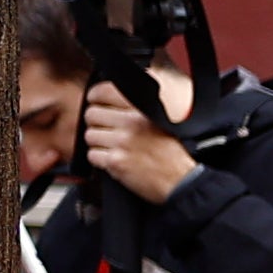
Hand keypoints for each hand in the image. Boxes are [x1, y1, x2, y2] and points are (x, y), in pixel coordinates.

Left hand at [76, 84, 198, 207]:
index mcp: (142, 109)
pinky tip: (114, 159)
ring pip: (90, 135)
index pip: (103, 91)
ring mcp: (122, 142)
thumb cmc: (171, 153)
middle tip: (107, 131)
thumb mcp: (159, 120)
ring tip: (114, 147)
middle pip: (92, 114)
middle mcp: (131, 123)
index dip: (95, 97)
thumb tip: (106, 99)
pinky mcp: (115, 161)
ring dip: (98, 142)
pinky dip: (99, 159)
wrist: (182, 180)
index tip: (95, 102)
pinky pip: (92, 155)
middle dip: (96, 123)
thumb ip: (134, 107)